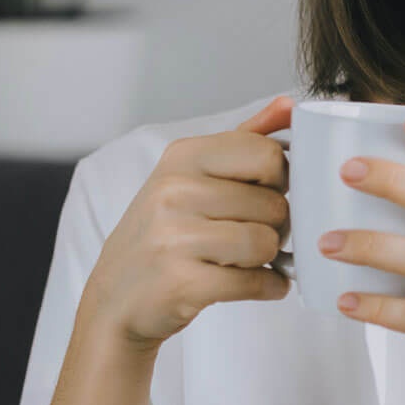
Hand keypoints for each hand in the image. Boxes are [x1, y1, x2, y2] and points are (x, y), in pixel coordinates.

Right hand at [84, 95, 292, 353]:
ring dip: (269, 259)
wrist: (115, 299)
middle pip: (274, 203)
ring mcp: (175, 236)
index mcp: (182, 156)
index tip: (265, 195)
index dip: (281, 181)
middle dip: (276, 226)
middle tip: (253, 235)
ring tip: (247, 259)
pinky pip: (256, 281)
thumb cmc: (162, 235)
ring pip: (267, 242)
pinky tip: (255, 282)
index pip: (268, 154)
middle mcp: (174, 190)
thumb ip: (243, 139)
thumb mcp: (190, 176)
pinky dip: (267, 286)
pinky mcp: (183, 282)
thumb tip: (289, 105)